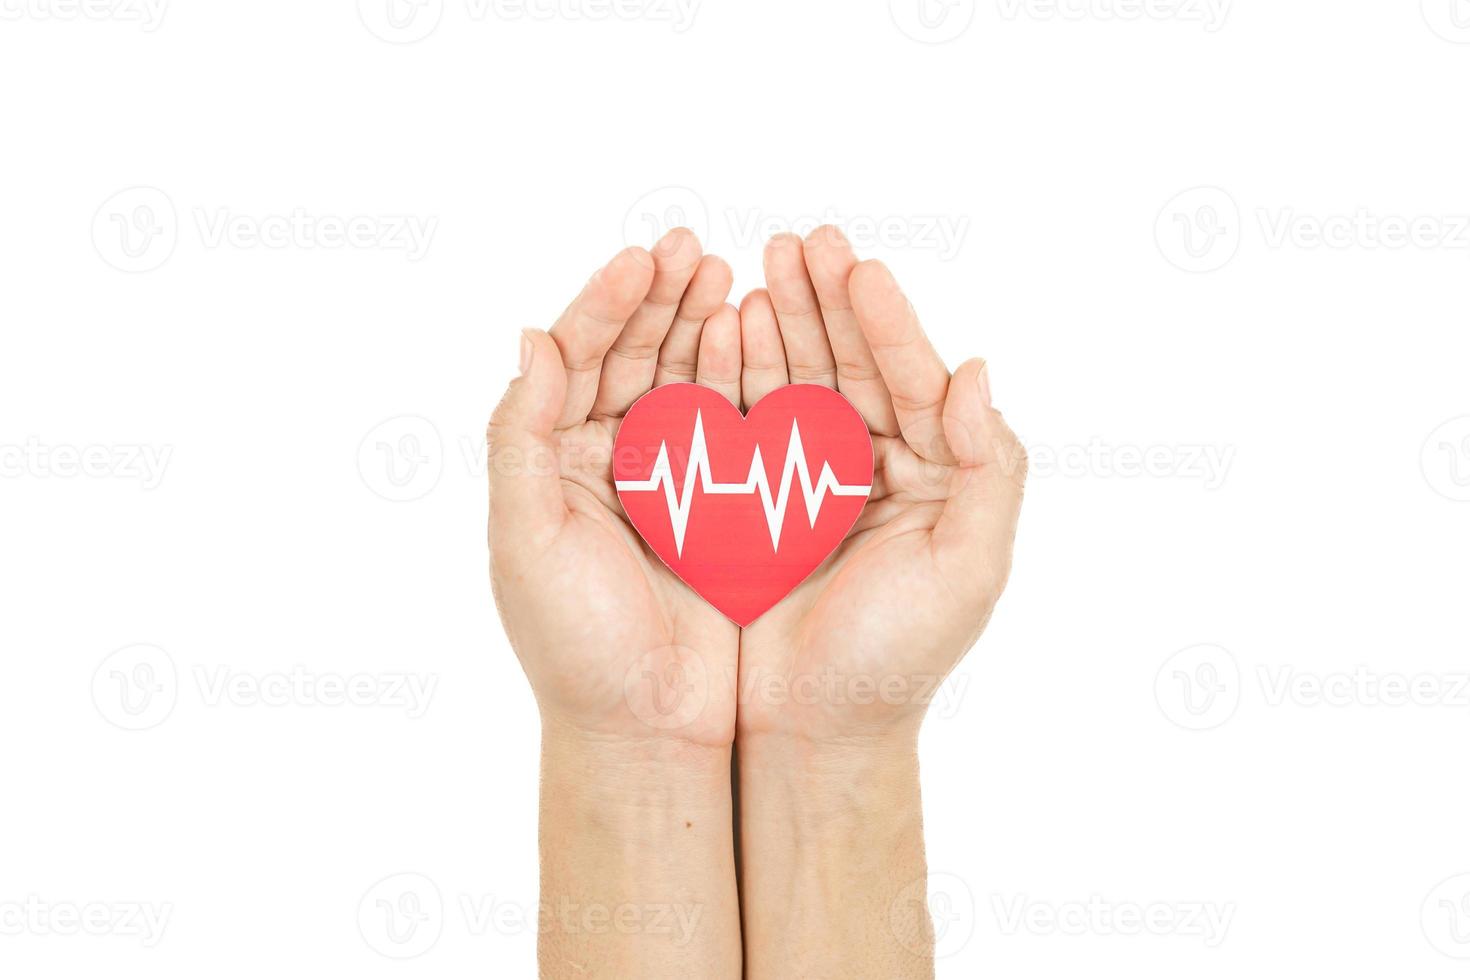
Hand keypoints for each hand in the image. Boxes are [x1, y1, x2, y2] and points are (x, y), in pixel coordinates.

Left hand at [488, 229, 742, 747]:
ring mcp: (660, 484)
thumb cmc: (574, 644)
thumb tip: (531, 338)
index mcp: (548, 466)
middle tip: (695, 251)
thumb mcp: (527, 537)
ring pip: (679, 384)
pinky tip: (753, 337)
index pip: (572, 363)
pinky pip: (726, 428)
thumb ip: (521, 437)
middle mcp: (600, 465)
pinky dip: (739, 380)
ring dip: (700, 329)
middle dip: (659, 303)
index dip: (605, 307)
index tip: (644, 259)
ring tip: (730, 277)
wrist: (646, 727)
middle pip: (628, 360)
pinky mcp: (715, 509)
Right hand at [736, 227, 1026, 744]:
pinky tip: (724, 329)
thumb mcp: (968, 570)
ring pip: (800, 381)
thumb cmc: (896, 660)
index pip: (918, 381)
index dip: (888, 323)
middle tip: (798, 240)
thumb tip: (980, 373)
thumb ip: (990, 469)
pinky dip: (737, 374)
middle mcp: (884, 468)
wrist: (812, 728)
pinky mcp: (762, 500)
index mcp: (941, 477)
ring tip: (755, 265)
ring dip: (780, 322)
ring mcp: (819, 480)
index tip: (857, 267)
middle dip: (825, 302)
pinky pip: (751, 422)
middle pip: (854, 366)